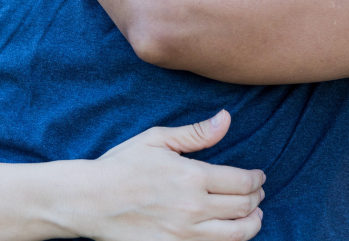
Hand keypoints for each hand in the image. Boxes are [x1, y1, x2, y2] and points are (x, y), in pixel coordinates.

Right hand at [79, 111, 264, 240]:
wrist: (90, 201)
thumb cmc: (121, 166)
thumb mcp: (156, 139)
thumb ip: (195, 133)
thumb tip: (226, 118)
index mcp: (192, 176)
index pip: (242, 181)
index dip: (256, 179)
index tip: (258, 177)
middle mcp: (194, 207)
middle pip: (244, 207)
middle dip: (257, 199)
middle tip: (258, 194)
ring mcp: (185, 233)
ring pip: (237, 234)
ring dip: (252, 224)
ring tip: (253, 216)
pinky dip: (229, 240)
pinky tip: (228, 232)